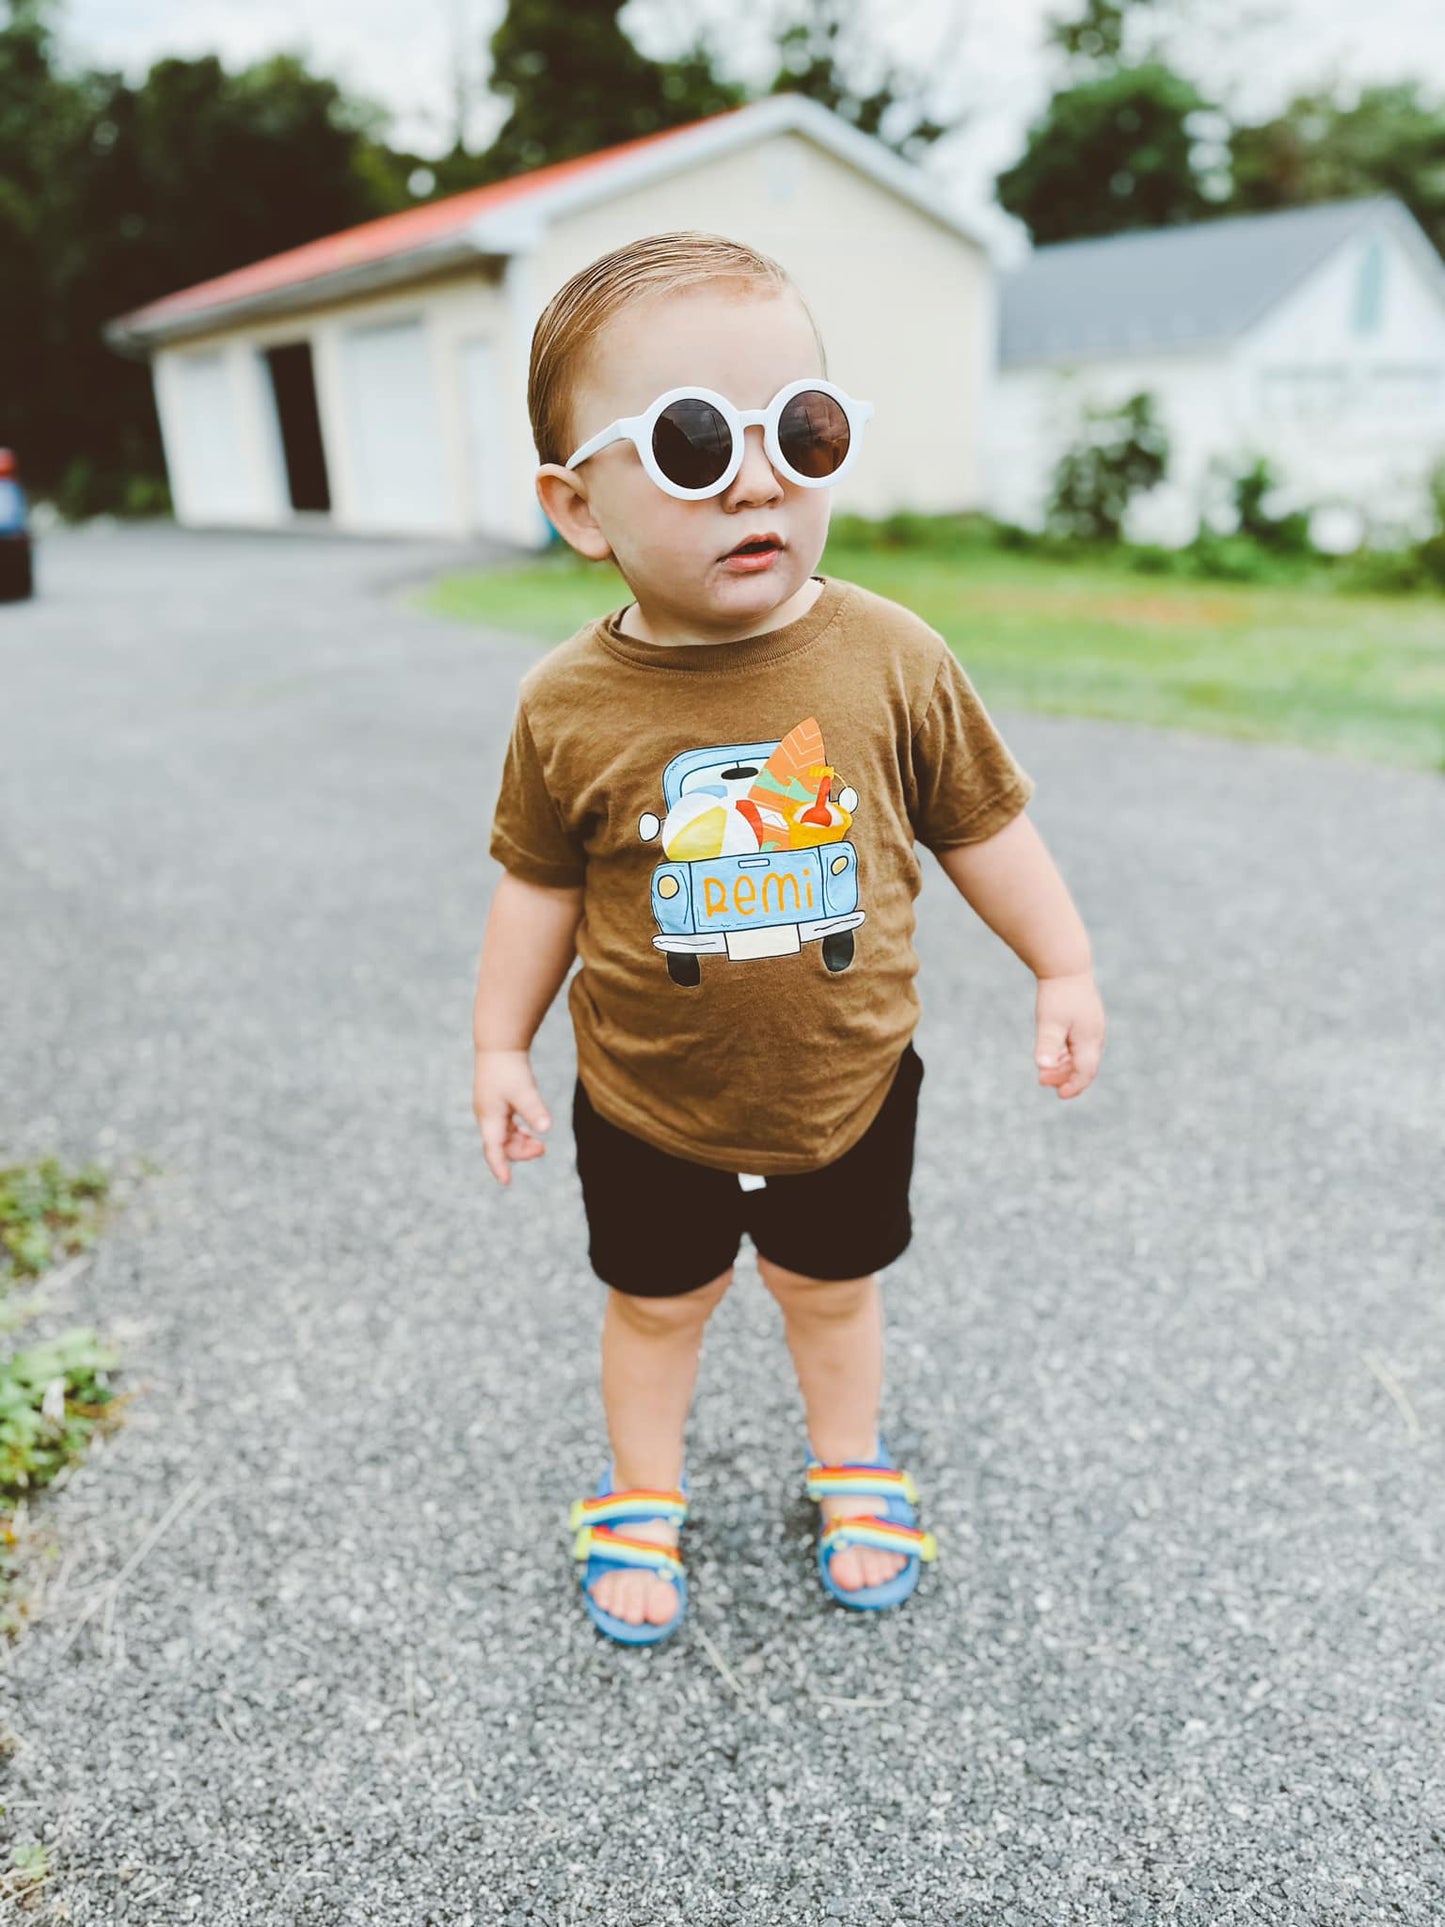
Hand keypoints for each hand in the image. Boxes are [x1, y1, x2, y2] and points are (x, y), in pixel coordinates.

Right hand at [474, 1047, 552, 1185]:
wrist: (499, 1045)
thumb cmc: (509, 1068)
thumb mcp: (524, 1090)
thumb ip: (534, 1110)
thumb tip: (545, 1129)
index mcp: (490, 1118)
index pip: (492, 1150)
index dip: (499, 1167)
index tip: (507, 1182)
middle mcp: (487, 1117)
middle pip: (500, 1146)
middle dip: (520, 1153)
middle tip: (542, 1150)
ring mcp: (491, 1111)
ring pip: (504, 1138)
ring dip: (520, 1144)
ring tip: (540, 1146)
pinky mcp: (496, 1104)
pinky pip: (506, 1128)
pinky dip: (518, 1134)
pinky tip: (530, 1133)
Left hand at [1034, 969, 1105, 1099]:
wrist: (1066, 965)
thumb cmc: (1057, 994)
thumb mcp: (1049, 1022)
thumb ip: (1048, 1045)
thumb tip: (1043, 1066)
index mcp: (1089, 1039)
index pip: (1086, 1071)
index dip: (1074, 1086)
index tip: (1059, 1095)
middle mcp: (1095, 1035)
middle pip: (1085, 1066)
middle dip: (1065, 1078)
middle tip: (1042, 1081)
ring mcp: (1092, 1027)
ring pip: (1082, 1056)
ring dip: (1065, 1066)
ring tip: (1045, 1071)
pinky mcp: (1086, 1020)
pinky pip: (1080, 1045)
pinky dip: (1067, 1054)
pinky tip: (1054, 1055)